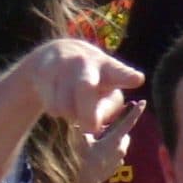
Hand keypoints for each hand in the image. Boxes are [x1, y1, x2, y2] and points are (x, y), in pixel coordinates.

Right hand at [28, 39, 144, 132]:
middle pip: (85, 87)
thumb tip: (94, 127)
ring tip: (74, 109)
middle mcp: (87, 62)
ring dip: (71, 116)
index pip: (121, 72)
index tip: (137, 80)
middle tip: (90, 130)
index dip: (128, 77)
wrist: (57, 53)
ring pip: (65, 105)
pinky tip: (58, 101)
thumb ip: (106, 111)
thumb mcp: (106, 93)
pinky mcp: (44, 70)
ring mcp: (64, 63)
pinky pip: (51, 105)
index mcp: (110, 69)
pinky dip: (56, 111)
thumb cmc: (93, 81)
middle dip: (87, 113)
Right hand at [80, 100, 145, 182]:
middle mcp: (119, 152)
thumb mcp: (79, 139)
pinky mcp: (110, 171)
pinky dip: (105, 149)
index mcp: (114, 142)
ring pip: (116, 144)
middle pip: (121, 133)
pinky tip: (91, 151)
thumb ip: (85, 127)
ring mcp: (116, 163)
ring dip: (109, 139)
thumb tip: (84, 118)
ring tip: (93, 138)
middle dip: (114, 127)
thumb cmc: (77, 162)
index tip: (143, 102)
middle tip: (100, 125)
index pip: (127, 122)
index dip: (135, 111)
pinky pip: (111, 155)